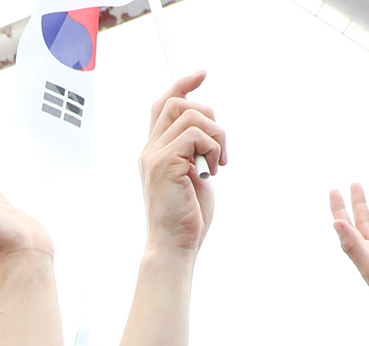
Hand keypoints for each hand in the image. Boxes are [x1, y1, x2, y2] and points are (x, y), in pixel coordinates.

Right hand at [138, 75, 225, 256]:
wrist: (174, 247)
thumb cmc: (187, 219)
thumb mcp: (193, 177)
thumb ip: (195, 153)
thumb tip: (211, 135)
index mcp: (155, 152)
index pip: (163, 105)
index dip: (183, 85)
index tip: (202, 75)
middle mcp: (150, 150)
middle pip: (177, 103)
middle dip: (208, 116)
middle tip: (218, 149)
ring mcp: (155, 156)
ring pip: (192, 115)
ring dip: (216, 136)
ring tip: (218, 163)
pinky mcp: (165, 164)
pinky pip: (197, 134)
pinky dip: (213, 148)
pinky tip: (213, 169)